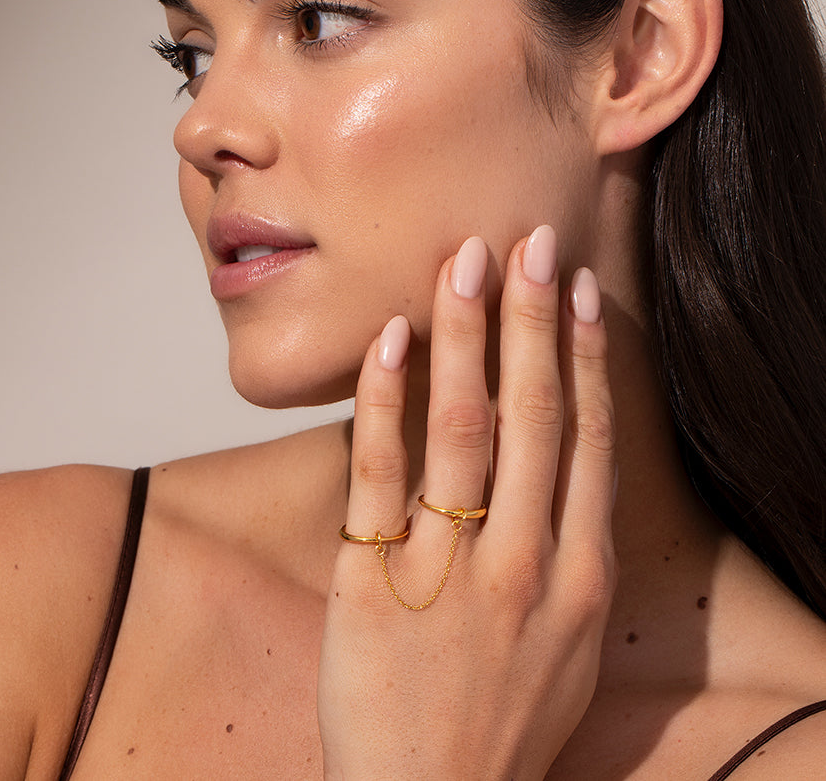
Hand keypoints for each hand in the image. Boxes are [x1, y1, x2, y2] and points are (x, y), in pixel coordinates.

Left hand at [318, 227, 616, 779]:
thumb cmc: (502, 721)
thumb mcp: (569, 645)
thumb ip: (570, 555)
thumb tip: (562, 470)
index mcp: (581, 578)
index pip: (592, 442)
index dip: (590, 360)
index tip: (584, 295)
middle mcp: (524, 563)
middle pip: (536, 416)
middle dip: (536, 321)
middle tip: (533, 243)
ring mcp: (447, 569)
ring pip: (464, 428)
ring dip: (467, 337)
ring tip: (466, 265)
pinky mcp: (373, 579)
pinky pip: (379, 470)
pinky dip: (384, 398)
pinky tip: (392, 340)